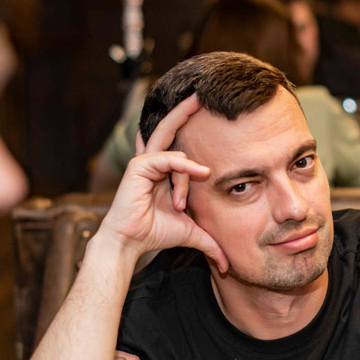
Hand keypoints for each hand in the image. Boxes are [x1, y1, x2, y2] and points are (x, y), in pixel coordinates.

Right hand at [97, 94, 228, 269]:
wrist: (132, 242)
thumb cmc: (157, 234)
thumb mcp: (192, 234)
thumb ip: (211, 244)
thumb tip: (228, 266)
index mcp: (165, 171)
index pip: (181, 143)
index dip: (193, 129)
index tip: (212, 116)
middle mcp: (154, 162)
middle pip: (170, 129)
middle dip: (184, 110)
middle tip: (201, 93)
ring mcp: (144, 163)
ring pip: (171, 144)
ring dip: (189, 144)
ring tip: (202, 133)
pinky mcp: (137, 168)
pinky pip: (165, 159)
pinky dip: (183, 164)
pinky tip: (201, 172)